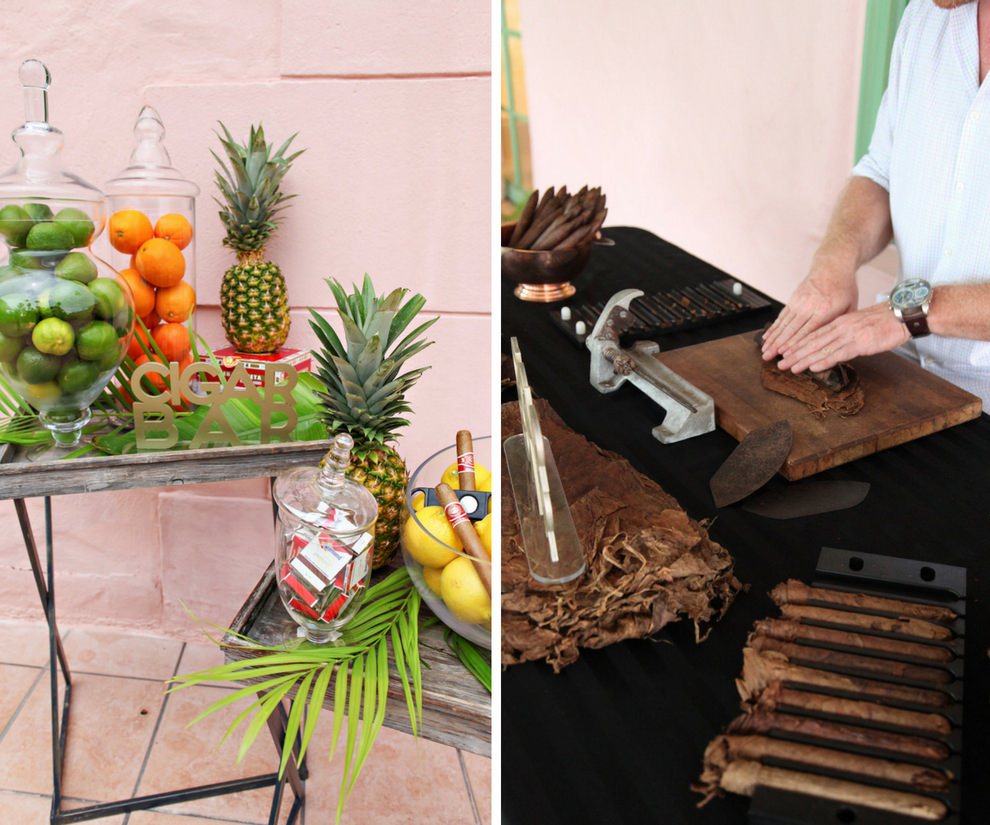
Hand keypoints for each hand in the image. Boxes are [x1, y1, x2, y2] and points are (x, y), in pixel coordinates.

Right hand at [761, 264, 857, 360]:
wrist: (833, 264)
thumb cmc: (844, 288)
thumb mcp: (851, 306)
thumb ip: (841, 325)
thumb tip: (837, 345)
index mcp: (826, 310)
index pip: (807, 331)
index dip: (794, 344)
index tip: (785, 355)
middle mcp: (810, 305)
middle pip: (791, 329)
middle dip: (777, 345)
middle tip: (767, 357)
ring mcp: (799, 302)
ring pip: (783, 324)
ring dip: (772, 339)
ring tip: (764, 351)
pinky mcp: (793, 299)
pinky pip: (781, 316)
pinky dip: (773, 328)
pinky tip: (766, 337)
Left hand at [774, 302, 909, 372]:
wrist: (903, 314)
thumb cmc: (884, 321)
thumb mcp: (858, 325)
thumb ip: (843, 334)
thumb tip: (831, 347)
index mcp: (839, 322)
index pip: (813, 335)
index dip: (797, 345)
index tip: (785, 353)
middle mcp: (841, 327)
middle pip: (813, 342)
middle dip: (795, 354)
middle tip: (781, 364)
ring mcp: (850, 335)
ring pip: (822, 349)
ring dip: (804, 360)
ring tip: (791, 368)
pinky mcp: (861, 342)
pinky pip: (839, 353)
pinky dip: (824, 360)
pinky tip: (813, 366)